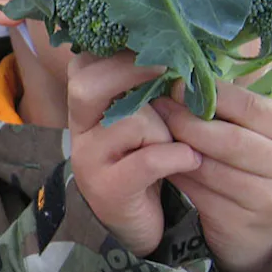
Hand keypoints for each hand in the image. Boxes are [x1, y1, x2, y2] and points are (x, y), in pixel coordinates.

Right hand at [67, 52, 202, 255]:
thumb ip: (153, 89)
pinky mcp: (108, 189)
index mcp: (88, 108)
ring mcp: (89, 160)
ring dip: (165, 130)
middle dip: (135, 74)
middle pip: (89, 86)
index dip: (119, 53)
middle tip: (170, 73)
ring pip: (130, 122)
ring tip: (179, 144)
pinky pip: (147, 160)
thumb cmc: (148, 163)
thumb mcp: (147, 121)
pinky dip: (177, 157)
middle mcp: (80, 130)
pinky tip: (191, 161)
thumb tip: (186, 46)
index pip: (84, 64)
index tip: (156, 48)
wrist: (137, 226)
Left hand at [152, 81, 271, 271]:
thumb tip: (178, 79)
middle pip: (228, 139)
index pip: (247, 105)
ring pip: (209, 167)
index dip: (207, 94)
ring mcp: (266, 196)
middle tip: (155, 109)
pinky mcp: (242, 221)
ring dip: (175, 151)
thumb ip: (222, 111)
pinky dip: (177, 176)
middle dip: (186, 123)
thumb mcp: (246, 137)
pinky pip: (199, 194)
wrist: (260, 233)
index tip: (172, 85)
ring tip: (150, 135)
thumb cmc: (245, 171)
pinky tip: (160, 165)